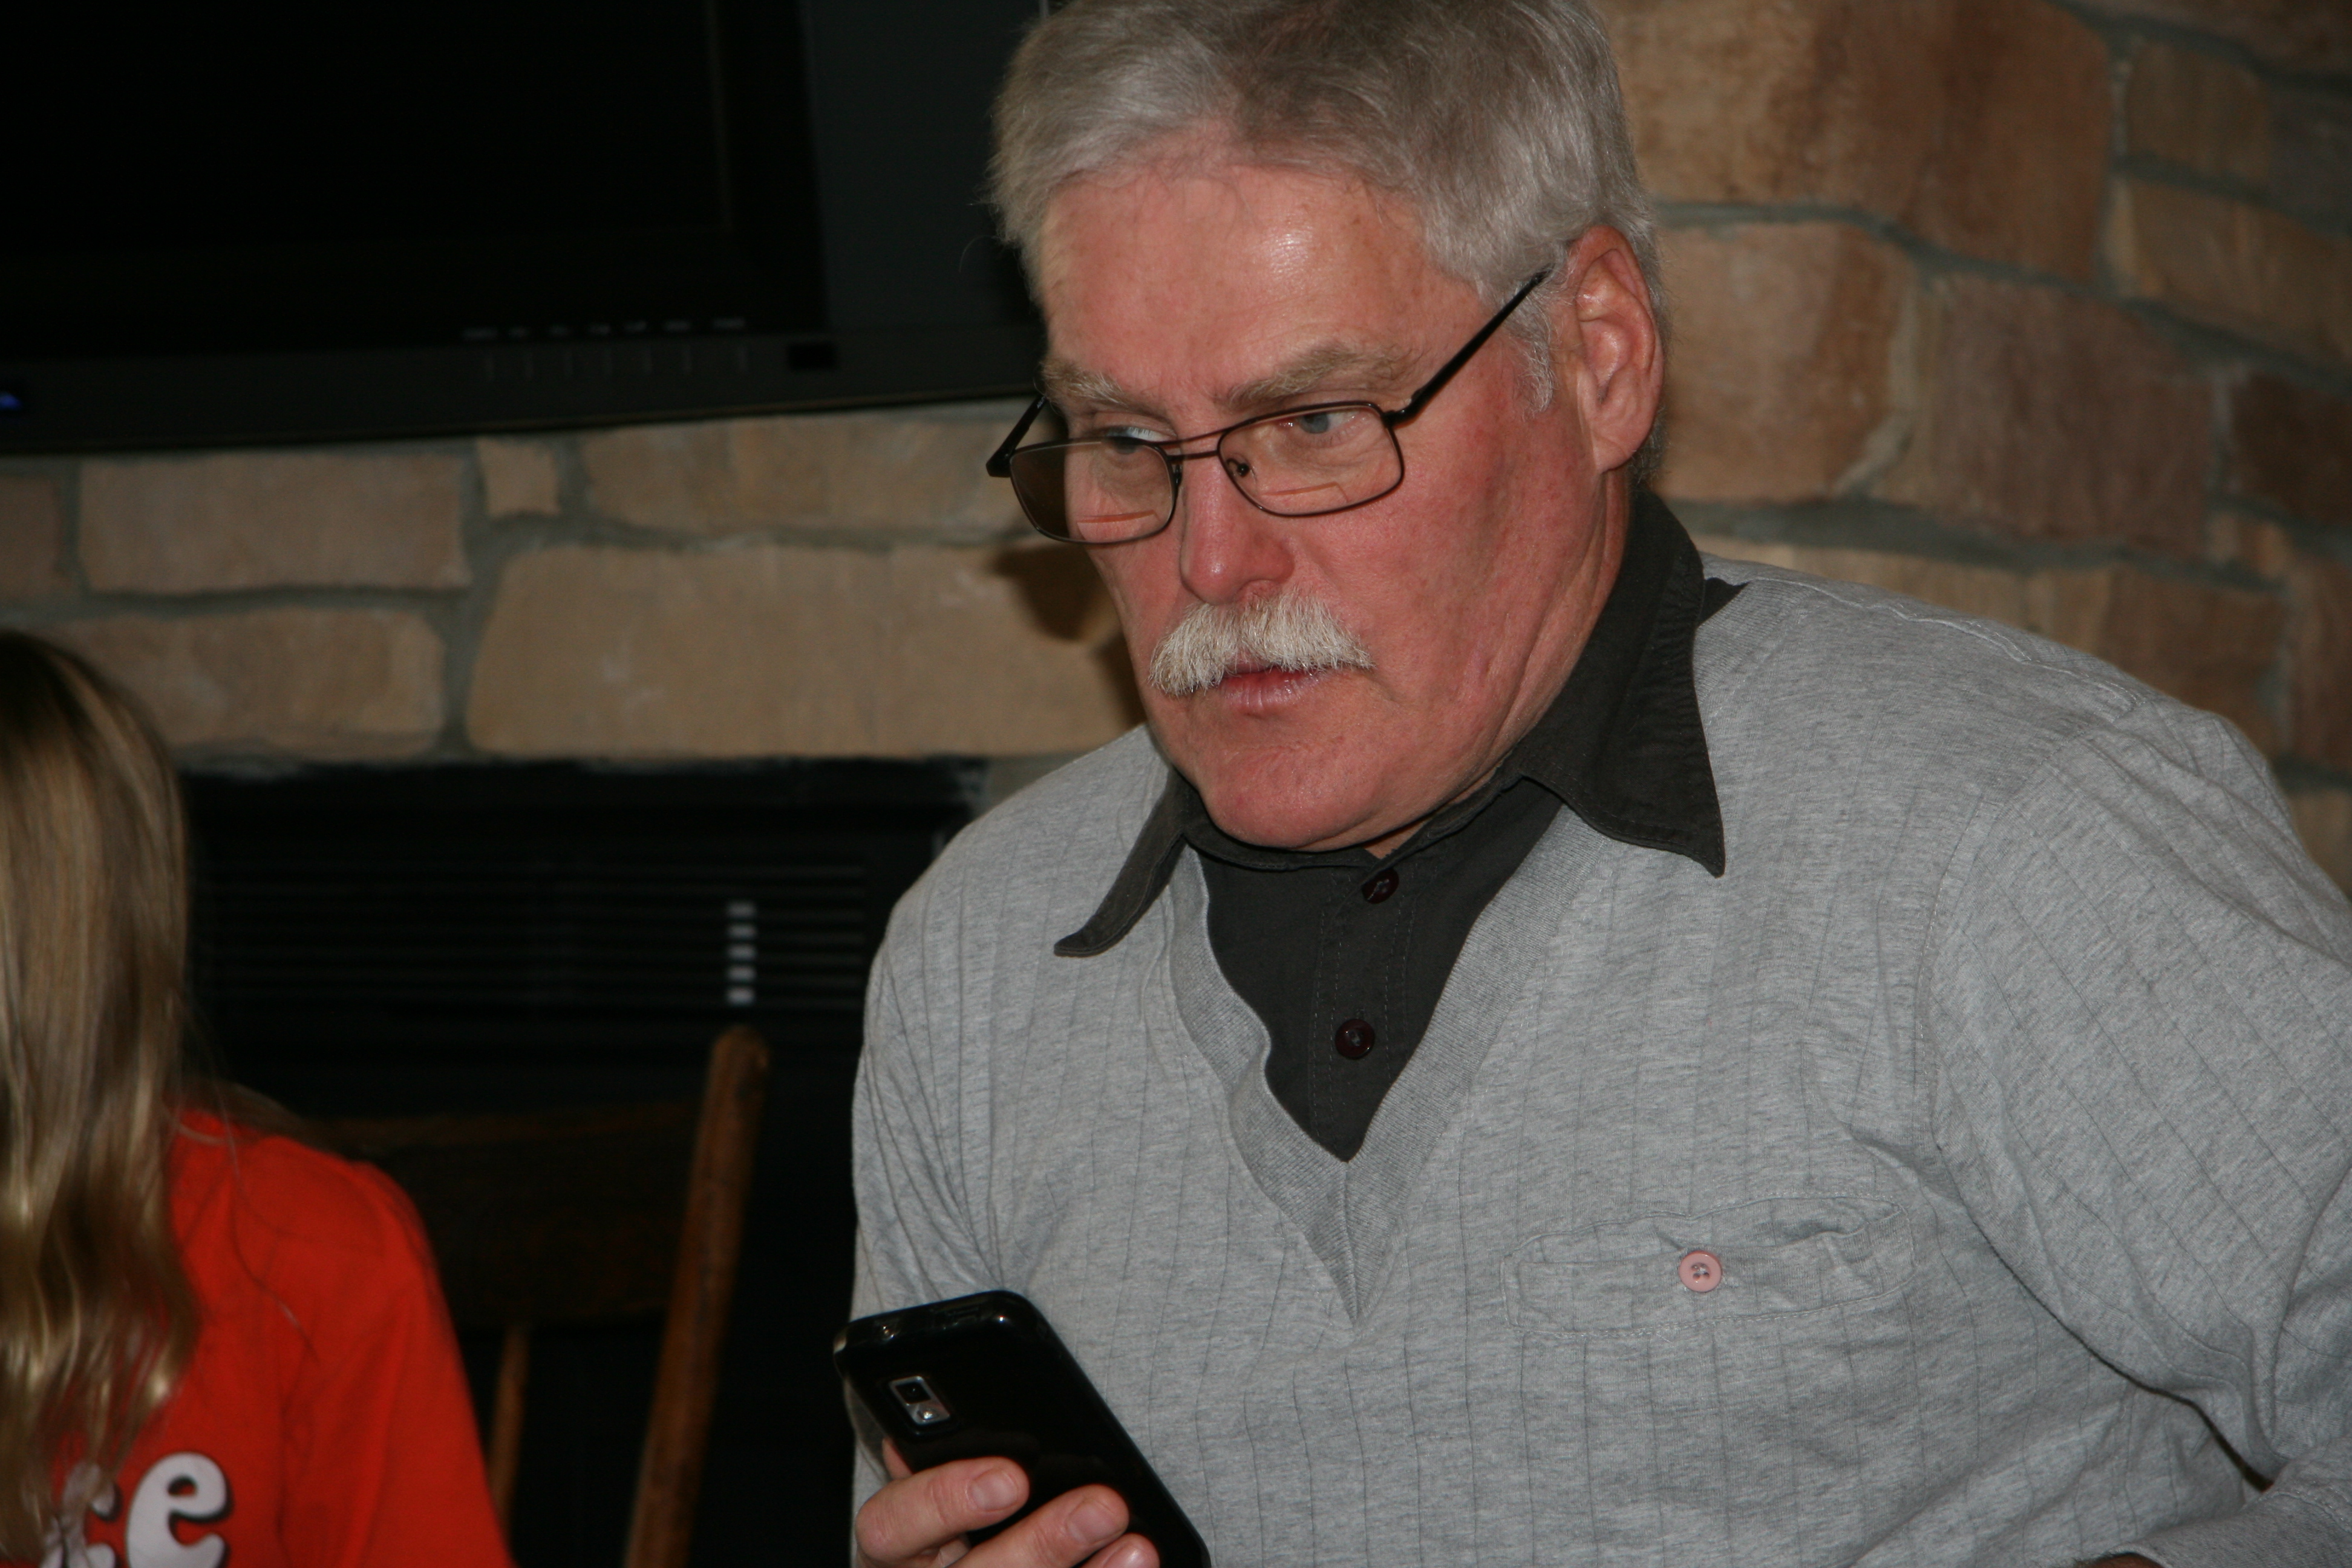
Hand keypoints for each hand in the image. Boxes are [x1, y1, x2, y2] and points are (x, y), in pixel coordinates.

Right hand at [854, 1443, 1159, 1567]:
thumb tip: (956, 1432)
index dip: (946, 1499)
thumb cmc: (951, 1526)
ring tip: (1135, 1548)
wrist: (973, 1562)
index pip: (891, 1525)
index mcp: (893, 1548)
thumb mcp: (932, 1492)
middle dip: (1043, 1544)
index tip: (1011, 1476)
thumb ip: (941, 1462)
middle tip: (1102, 1506)